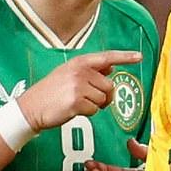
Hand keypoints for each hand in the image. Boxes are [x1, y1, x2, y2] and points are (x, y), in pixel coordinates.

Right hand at [18, 50, 141, 131]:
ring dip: (94, 105)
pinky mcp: (76, 102)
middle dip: (104, 97)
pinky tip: (73, 109)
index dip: (125, 57)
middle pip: (109, 86)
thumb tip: (111, 66)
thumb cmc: (51, 91)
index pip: (107, 57)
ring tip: (77, 102)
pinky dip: (87, 113)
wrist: (31, 107)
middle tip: (91, 100)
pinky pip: (94, 110)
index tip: (139, 57)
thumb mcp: (69, 73)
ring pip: (103, 100)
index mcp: (80, 62)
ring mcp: (78, 86)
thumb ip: (91, 69)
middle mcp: (80, 71)